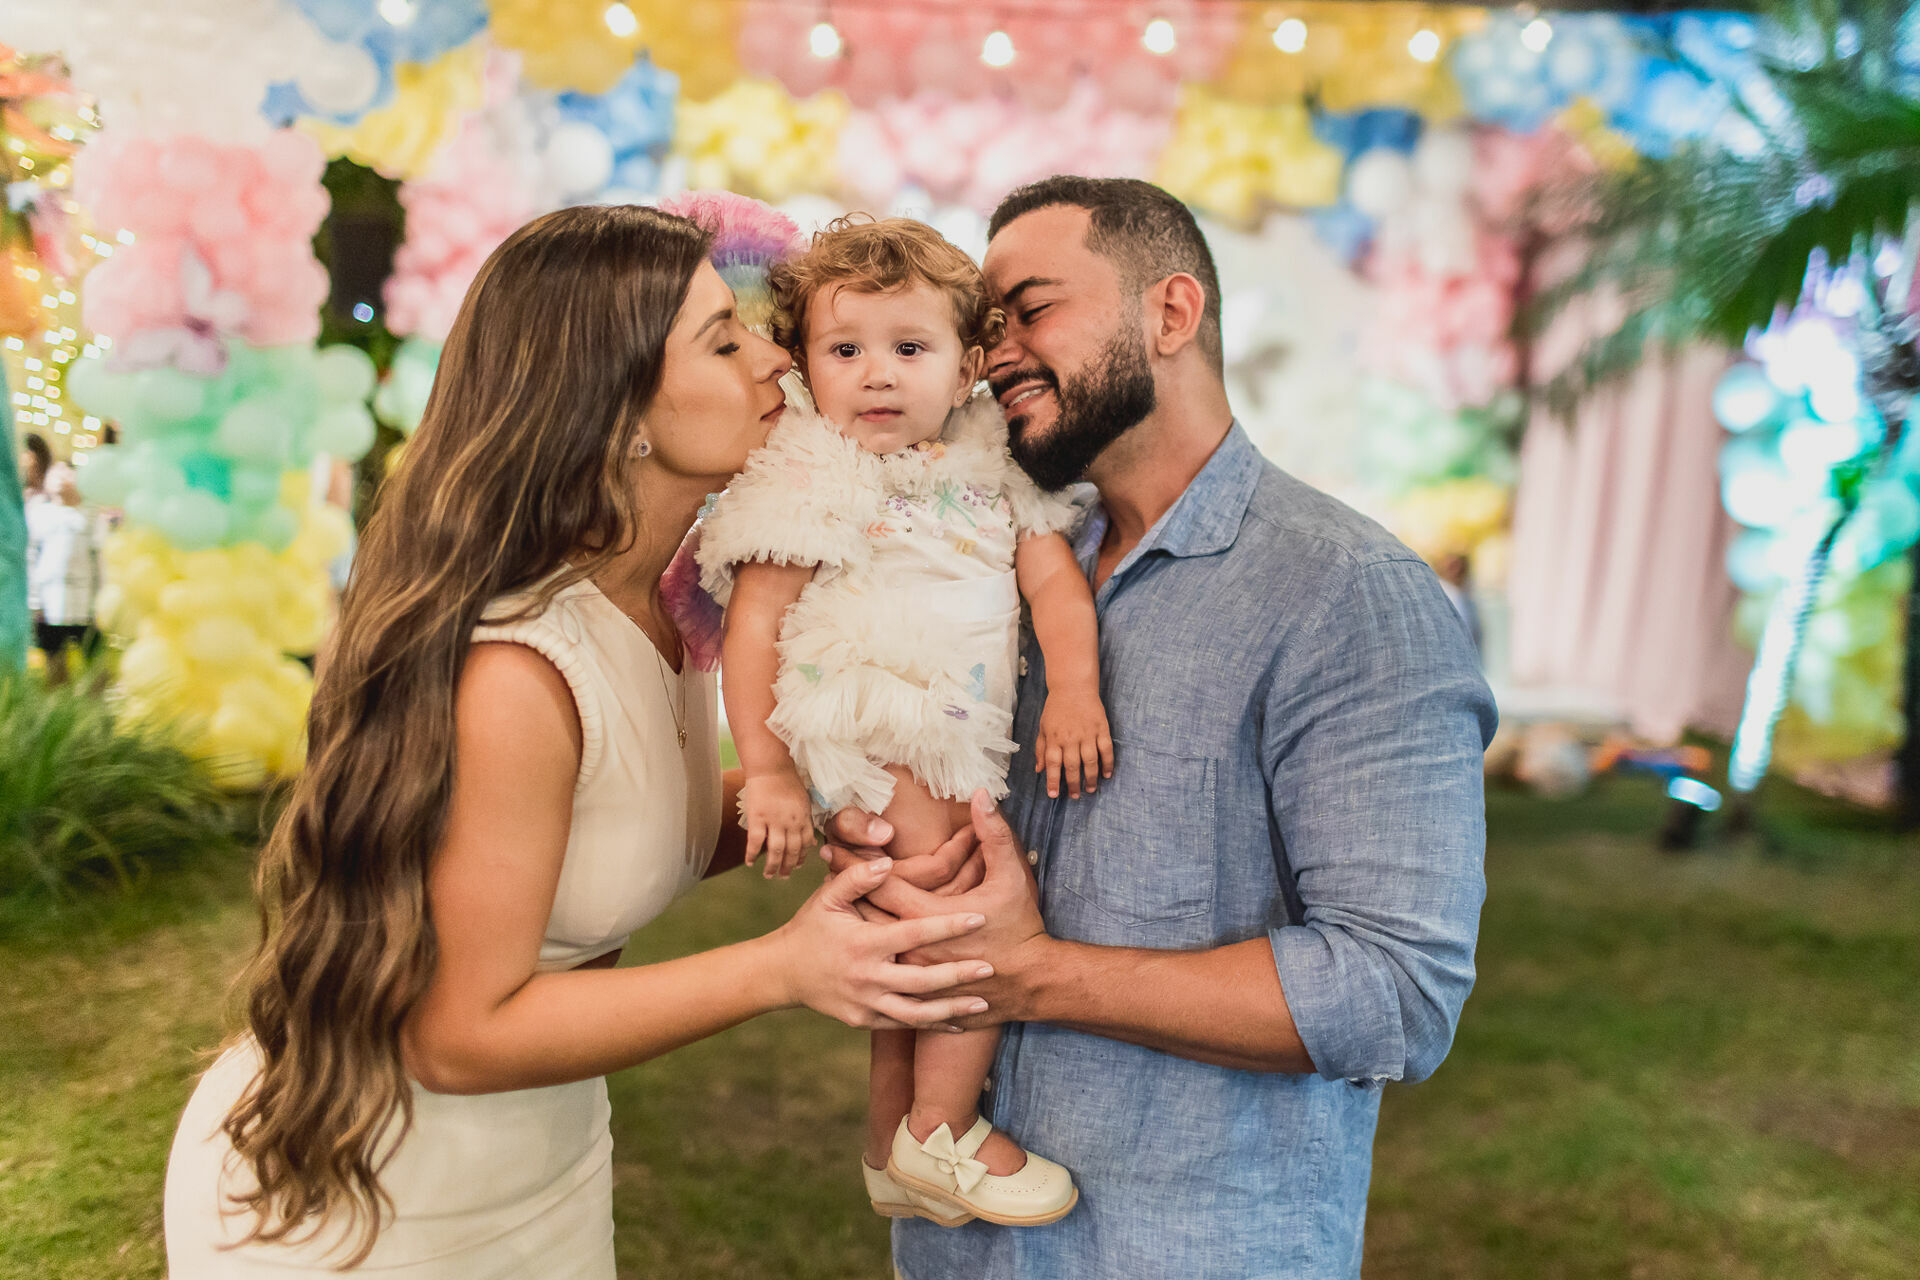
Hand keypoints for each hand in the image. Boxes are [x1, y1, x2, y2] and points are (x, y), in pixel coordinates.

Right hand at [741, 770, 813, 878]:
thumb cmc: (788, 781)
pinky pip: (755, 841)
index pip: (805, 844)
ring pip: (775, 850)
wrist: (771, 766)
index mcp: (803, 818)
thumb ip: (806, 822)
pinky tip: (750, 863)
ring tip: (768, 875)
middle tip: (783, 877)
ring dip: (772, 866)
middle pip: (791, 851)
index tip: (796, 866)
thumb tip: (812, 843)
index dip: (801, 858)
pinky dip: (752, 854)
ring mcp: (774, 820)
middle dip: (788, 867)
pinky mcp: (757, 817)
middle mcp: (791, 822)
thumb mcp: (804, 801)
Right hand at [770, 859, 995, 1029]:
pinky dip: (932, 1024)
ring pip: (916, 1012)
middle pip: (921, 980)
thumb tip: (887, 861)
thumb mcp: (827, 897)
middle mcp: (867, 976)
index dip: (948, 926)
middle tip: (990, 968)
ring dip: (951, 1010)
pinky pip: (903, 1025)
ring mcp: (866, 1003)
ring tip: (983, 1005)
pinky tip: (958, 1022)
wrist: (783, 973)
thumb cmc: (810, 927)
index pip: (914, 933)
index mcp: (864, 943)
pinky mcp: (865, 1020)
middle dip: (957, 975)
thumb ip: (857, 878)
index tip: (978, 918)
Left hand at [822, 792, 1049, 1027]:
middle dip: (843, 886)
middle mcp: (911, 948)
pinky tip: (854, 932)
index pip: (878, 883)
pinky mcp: (916, 988)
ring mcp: (911, 973)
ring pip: (868, 941)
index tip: (831, 843)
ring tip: (829, 895)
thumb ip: (994, 835)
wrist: (1030, 984)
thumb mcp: (1011, 878)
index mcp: (928, 917)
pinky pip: (880, 966)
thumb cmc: (1019, 929)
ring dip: (850, 916)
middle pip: (864, 913)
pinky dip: (865, 946)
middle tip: (823, 864)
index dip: (854, 860)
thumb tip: (980, 795)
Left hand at [1035, 685, 1113, 798]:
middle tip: (1075, 796)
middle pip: (1072, 766)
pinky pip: (1106, 749)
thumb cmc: (1056, 708)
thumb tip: (1039, 770)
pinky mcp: (1102, 728)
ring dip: (1090, 778)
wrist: (1073, 686)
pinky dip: (1107, 763)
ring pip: (1090, 761)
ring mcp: (1087, 733)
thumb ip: (1041, 749)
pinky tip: (1106, 775)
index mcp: (1054, 738)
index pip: (1053, 764)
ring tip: (1090, 789)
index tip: (1054, 795)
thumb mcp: (1043, 727)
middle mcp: (1070, 737)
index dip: (1053, 781)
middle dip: (1073, 784)